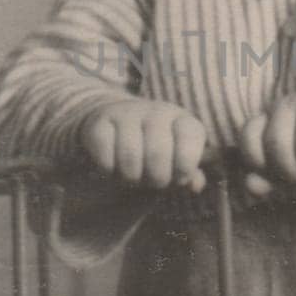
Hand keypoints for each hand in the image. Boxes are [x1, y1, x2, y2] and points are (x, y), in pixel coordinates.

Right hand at [82, 100, 207, 191]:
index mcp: (181, 119)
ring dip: (131, 178)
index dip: (185, 167)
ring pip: (130, 157)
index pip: (191, 138)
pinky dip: (109, 171)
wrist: (113, 124)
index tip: (179, 178)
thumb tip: (196, 185)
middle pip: (158, 154)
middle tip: (152, 182)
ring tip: (133, 176)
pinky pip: (105, 157)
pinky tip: (113, 168)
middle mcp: (156, 111)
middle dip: (156, 179)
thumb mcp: (175, 160)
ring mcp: (126, 113)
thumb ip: (189, 174)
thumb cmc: (152, 149)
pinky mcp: (99, 123)